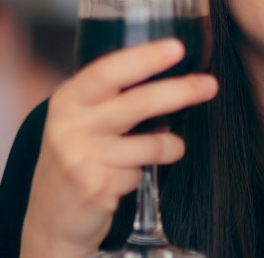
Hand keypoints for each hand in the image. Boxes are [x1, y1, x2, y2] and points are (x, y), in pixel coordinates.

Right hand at [21, 40, 217, 256]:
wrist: (53, 215)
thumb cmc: (80, 156)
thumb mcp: (84, 118)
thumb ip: (115, 96)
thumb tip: (174, 72)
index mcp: (69, 99)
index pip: (108, 71)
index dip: (144, 58)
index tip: (177, 48)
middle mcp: (70, 125)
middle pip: (139, 102)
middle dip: (181, 91)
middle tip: (210, 84)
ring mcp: (81, 158)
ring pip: (152, 143)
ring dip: (172, 146)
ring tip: (168, 148)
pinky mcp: (96, 187)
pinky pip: (142, 173)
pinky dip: (144, 173)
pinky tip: (127, 177)